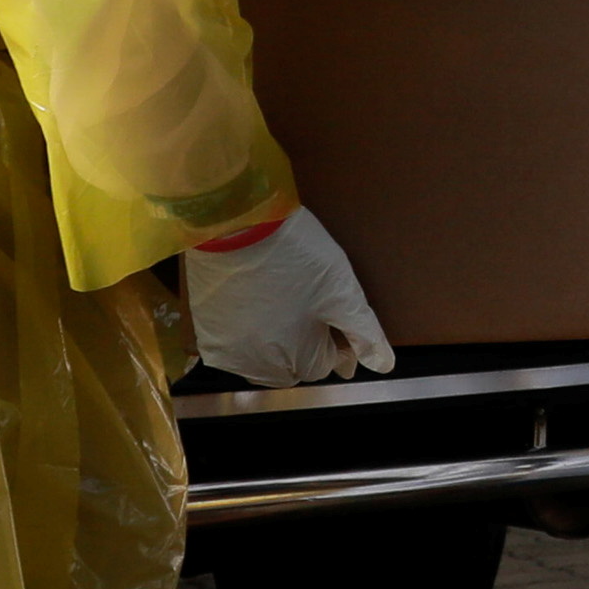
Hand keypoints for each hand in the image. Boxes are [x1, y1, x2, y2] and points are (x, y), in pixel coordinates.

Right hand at [182, 206, 393, 382]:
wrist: (236, 221)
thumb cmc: (295, 255)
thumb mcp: (342, 292)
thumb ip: (365, 333)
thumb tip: (383, 366)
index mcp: (295, 361)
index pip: (322, 366)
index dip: (333, 340)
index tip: (333, 314)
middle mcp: (257, 366)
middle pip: (291, 366)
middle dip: (304, 344)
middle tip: (310, 306)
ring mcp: (227, 350)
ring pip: (261, 358)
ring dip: (276, 341)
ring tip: (284, 304)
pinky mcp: (205, 331)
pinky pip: (233, 344)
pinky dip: (247, 331)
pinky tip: (256, 303)